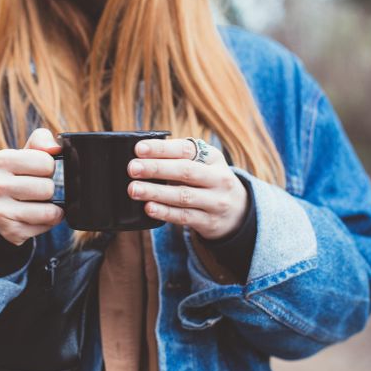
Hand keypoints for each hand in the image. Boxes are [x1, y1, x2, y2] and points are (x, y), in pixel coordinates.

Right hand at [0, 128, 63, 245]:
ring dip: (52, 208)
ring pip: (49, 211)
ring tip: (39, 203)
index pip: (46, 162)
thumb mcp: (25, 152)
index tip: (38, 171)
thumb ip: (41, 140)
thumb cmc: (16, 174)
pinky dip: (46, 222)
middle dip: (49, 189)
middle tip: (37, 189)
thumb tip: (55, 148)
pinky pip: (45, 227)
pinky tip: (34, 216)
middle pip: (48, 188)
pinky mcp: (9, 232)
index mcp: (0, 160)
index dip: (48, 167)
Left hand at [127, 138, 247, 239]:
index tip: (139, 148)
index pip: (186, 149)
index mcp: (213, 158)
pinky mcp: (209, 222)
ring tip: (134, 189)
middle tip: (132, 168)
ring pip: (183, 196)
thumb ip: (178, 157)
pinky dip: (165, 212)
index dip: (162, 148)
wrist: (238, 211)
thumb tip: (141, 155)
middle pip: (185, 171)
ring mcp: (215, 202)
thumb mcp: (203, 163)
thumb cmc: (208, 181)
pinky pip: (183, 217)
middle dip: (156, 169)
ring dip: (156, 192)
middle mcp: (218, 178)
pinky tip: (148, 208)